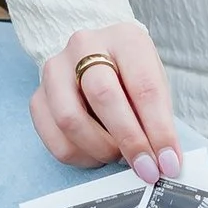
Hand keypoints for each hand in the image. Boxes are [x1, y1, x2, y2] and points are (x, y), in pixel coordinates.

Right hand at [34, 22, 183, 181]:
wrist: (95, 58)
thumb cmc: (130, 75)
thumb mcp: (154, 84)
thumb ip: (158, 118)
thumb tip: (164, 161)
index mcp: (124, 39)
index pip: (143, 86)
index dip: (158, 129)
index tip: (168, 161)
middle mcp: (84, 46)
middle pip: (103, 96)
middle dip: (129, 140)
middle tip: (147, 168)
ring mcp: (55, 70)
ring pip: (71, 119)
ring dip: (100, 149)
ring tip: (119, 155)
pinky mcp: (38, 96)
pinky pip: (54, 137)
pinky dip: (80, 156)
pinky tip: (97, 154)